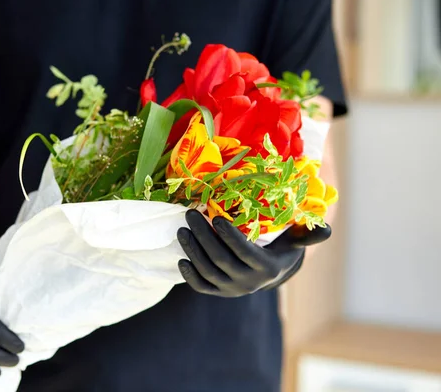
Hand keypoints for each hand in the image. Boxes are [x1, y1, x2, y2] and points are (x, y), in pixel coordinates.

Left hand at [177, 210, 331, 296]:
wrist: (270, 274)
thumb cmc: (280, 250)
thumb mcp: (295, 241)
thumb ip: (307, 234)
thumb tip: (326, 228)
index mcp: (266, 269)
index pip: (245, 252)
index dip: (230, 236)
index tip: (217, 217)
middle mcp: (248, 283)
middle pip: (220, 259)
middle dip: (203, 236)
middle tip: (191, 213)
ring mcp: (231, 290)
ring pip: (207, 271)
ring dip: (192, 250)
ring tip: (182, 229)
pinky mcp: (219, 293)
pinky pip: (201, 286)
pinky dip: (189, 274)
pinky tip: (181, 258)